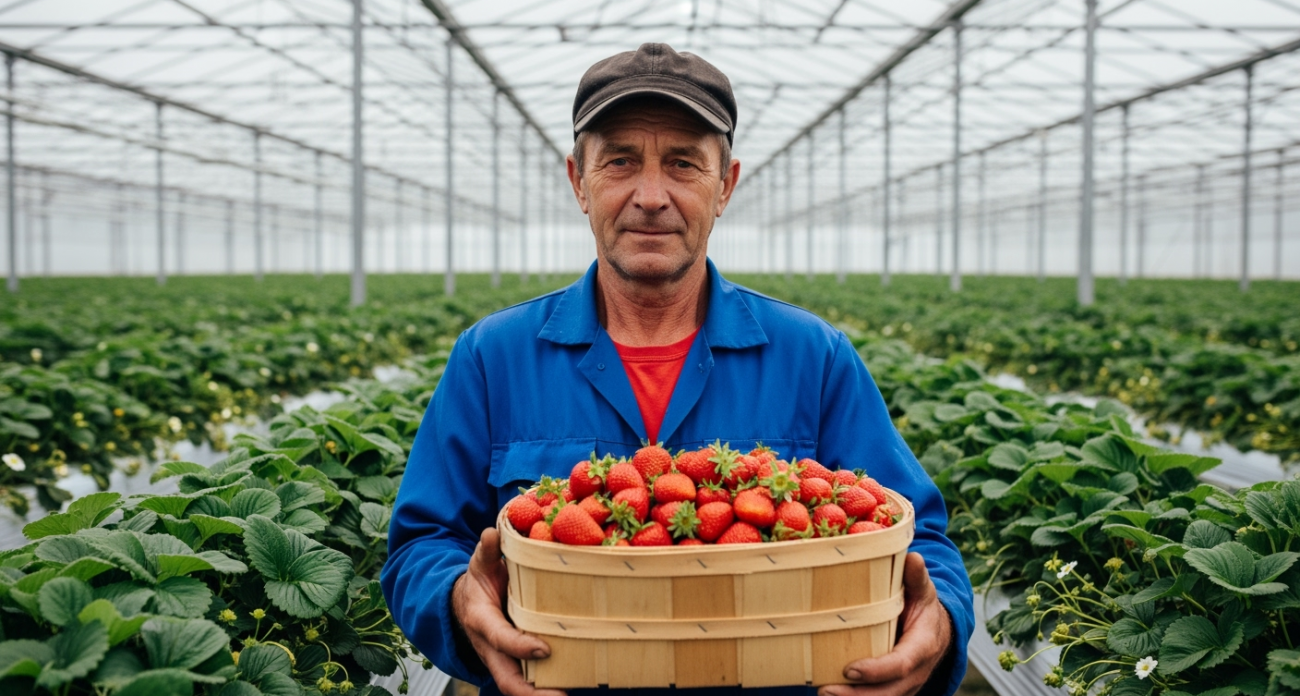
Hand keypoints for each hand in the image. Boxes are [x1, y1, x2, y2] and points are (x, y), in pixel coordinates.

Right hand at [452, 527, 566, 695]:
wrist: (464, 603)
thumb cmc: (478, 582)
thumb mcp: (479, 564)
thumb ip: (487, 551)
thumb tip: (492, 533)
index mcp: (481, 621)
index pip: (501, 638)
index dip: (520, 646)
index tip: (544, 650)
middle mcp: (490, 647)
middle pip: (507, 679)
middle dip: (531, 693)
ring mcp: (501, 658)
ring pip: (517, 686)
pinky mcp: (513, 662)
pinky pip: (527, 680)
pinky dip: (544, 688)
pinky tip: (570, 686)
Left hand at [820, 553, 952, 695]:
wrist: (938, 631)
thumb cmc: (923, 608)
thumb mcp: (923, 591)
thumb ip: (916, 577)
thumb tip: (913, 557)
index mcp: (923, 646)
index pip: (900, 664)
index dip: (876, 670)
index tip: (850, 669)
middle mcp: (916, 671)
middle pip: (888, 692)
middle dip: (857, 695)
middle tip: (825, 690)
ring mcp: (906, 685)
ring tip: (823, 694)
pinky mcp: (895, 690)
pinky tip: (832, 695)